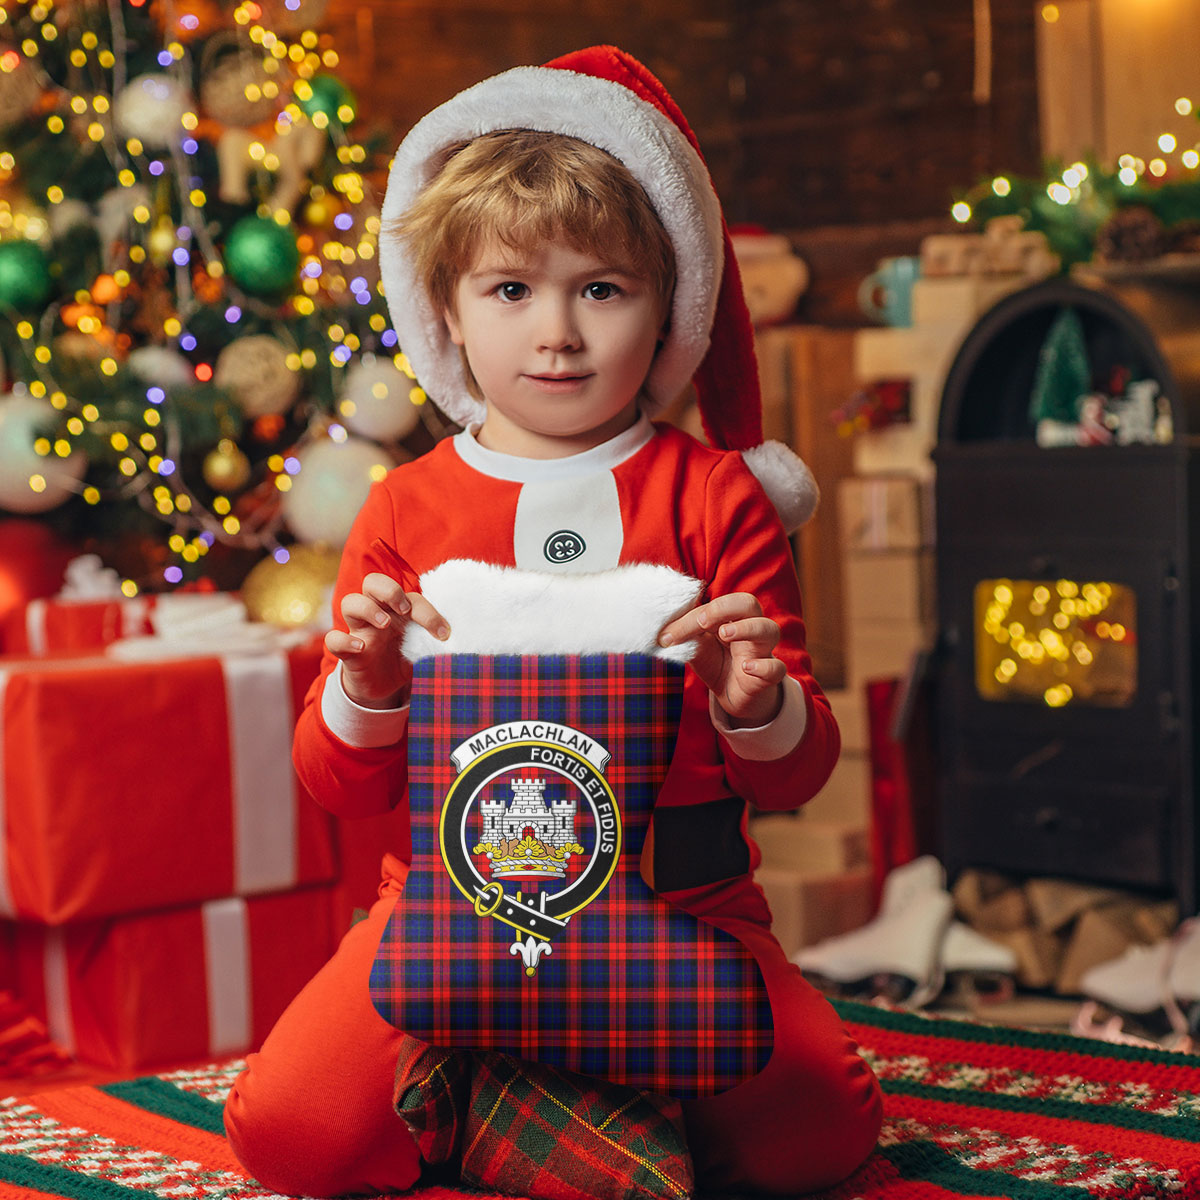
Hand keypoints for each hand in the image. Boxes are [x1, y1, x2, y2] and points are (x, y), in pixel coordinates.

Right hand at [324, 572, 448, 708]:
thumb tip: (461, 644)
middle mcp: (377, 613)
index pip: (410, 596)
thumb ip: (436, 643)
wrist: (384, 689)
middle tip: (404, 609)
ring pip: (350, 602)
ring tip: (385, 624)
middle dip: (389, 590)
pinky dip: (343, 640)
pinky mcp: (346, 652)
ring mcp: (359, 630)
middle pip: (373, 582)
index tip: (443, 634)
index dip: (428, 612)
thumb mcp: (424, 650)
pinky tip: (361, 648)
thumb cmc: (405, 659)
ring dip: (368, 608)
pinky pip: (333, 639)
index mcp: (398, 610)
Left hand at [658, 592, 785, 726]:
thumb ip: (685, 636)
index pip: (716, 605)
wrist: (733, 696)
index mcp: (731, 617)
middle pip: (749, 603)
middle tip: (702, 622)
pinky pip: (776, 668)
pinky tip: (746, 667)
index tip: (668, 635)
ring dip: (747, 628)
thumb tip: (661, 632)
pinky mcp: (769, 676)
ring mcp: (762, 651)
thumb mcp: (697, 648)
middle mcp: (750, 628)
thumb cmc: (717, 663)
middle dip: (725, 608)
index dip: (692, 616)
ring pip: (769, 629)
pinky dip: (764, 666)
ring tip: (725, 634)